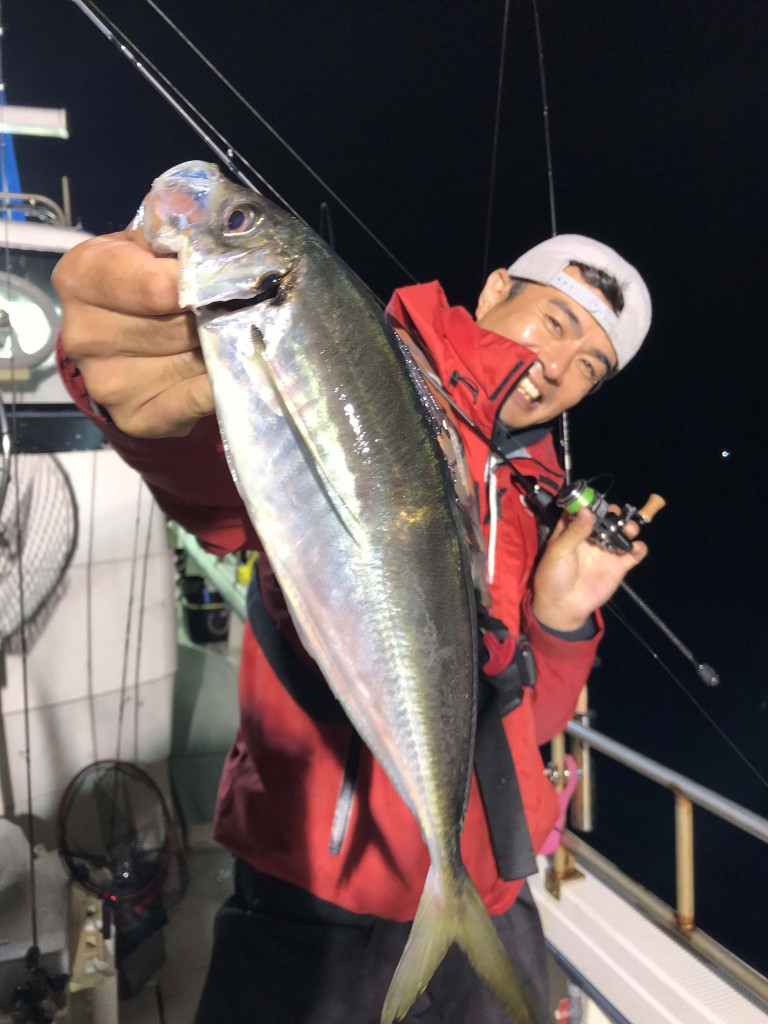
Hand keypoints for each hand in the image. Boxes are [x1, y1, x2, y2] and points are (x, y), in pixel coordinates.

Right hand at [53, 223, 212, 436]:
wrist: (126, 344)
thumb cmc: (144, 279)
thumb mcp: (151, 242)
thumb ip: (176, 223)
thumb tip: (207, 212)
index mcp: (82, 277)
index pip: (153, 286)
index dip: (199, 283)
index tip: (231, 278)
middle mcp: (83, 333)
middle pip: (178, 326)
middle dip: (216, 314)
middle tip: (243, 305)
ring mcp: (105, 382)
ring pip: (190, 361)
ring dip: (223, 347)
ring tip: (233, 332)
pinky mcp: (133, 417)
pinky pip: (194, 400)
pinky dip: (221, 383)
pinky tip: (228, 368)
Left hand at [531, 506, 647, 631]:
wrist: (562, 607)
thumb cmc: (553, 576)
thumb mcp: (558, 551)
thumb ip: (574, 531)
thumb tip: (587, 510)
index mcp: (572, 530)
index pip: (583, 510)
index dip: (590, 502)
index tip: (597, 498)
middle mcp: (591, 538)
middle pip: (606, 518)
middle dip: (612, 513)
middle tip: (613, 515)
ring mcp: (606, 551)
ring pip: (622, 532)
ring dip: (628, 527)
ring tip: (628, 529)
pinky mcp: (618, 566)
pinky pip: (633, 554)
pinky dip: (639, 548)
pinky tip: (636, 547)